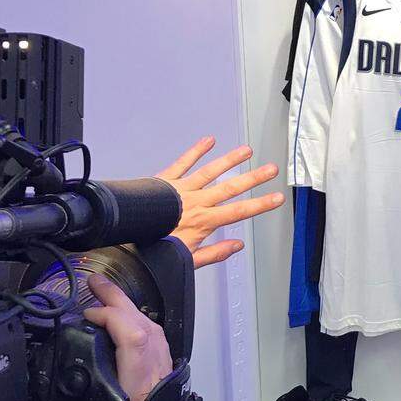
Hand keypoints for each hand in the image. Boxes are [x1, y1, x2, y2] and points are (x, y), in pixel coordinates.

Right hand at [42, 275, 183, 400]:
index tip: (86, 315)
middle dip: (119, 301)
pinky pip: (158, 343)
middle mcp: (156, 379)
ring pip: (155, 332)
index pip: (135, 339)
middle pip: (145, 327)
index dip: (113, 317)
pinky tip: (124, 320)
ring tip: (105, 296)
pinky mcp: (167, 380)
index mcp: (138, 393)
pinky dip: (140, 325)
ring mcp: (165, 377)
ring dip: (130, 310)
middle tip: (93, 282)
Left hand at [155, 136, 284, 267]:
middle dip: (253, 178)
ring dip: (230, 160)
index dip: (260, 204)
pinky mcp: (166, 180)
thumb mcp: (187, 259)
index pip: (239, 211)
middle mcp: (195, 203)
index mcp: (203, 222)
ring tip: (246, 151)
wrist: (124, 237)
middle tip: (270, 169)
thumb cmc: (153, 248)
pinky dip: (196, 150)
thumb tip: (238, 246)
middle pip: (230, 188)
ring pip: (211, 171)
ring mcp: (181, 189)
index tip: (277, 197)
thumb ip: (215, 252)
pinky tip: (209, 140)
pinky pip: (183, 162)